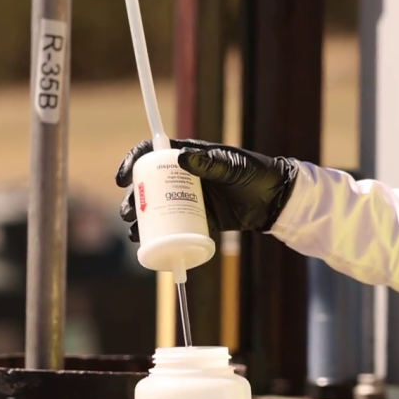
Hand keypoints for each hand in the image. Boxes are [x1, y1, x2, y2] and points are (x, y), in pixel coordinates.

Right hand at [115, 139, 299, 240]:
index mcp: (188, 156)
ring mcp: (189, 198)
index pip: (152, 153)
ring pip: (157, 206)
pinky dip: (159, 235)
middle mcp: (184, 176)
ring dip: (141, 219)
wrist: (275, 200)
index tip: (123, 178)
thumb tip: (180, 158)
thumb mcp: (233, 167)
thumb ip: (210, 163)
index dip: (133, 162)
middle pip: (148, 184)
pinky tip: (149, 245)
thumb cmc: (255, 174)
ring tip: (135, 233)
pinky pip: (173, 226)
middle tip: (129, 214)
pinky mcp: (198, 218)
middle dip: (134, 199)